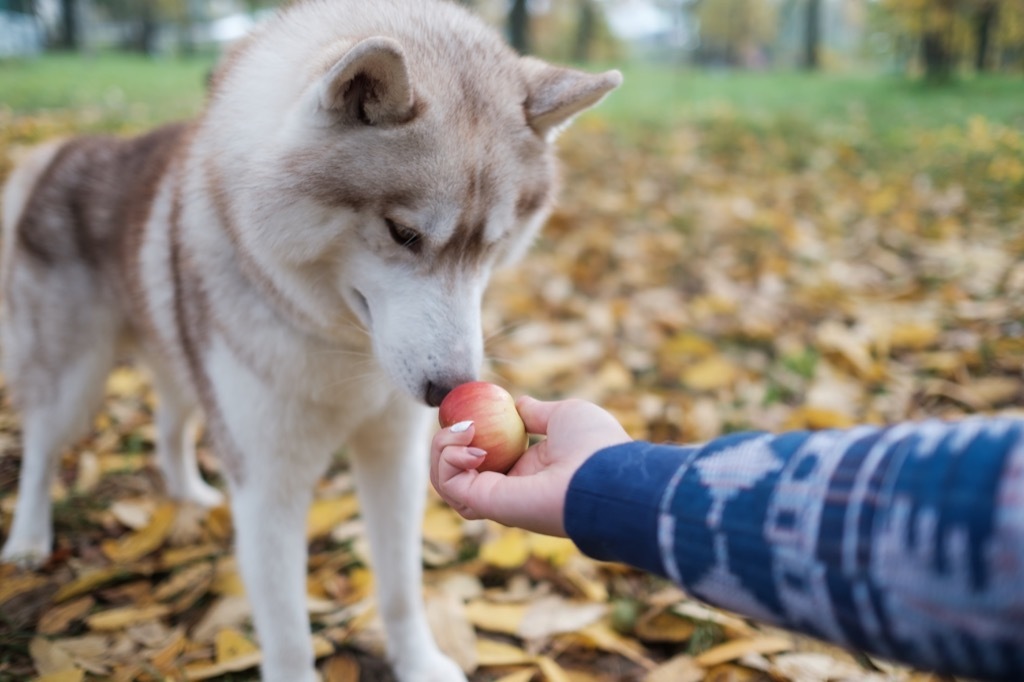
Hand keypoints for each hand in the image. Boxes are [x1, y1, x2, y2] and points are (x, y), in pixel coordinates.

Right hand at [430, 396, 631, 536]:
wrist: (607, 476)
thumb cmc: (594, 446)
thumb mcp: (564, 416)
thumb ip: (537, 413)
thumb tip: (518, 405)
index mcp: (528, 471)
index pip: (483, 459)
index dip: (467, 435)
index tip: (469, 414)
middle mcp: (508, 489)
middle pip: (456, 472)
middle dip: (445, 444)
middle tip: (461, 423)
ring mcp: (495, 499)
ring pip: (446, 481)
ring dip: (440, 450)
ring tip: (462, 429)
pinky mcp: (486, 503)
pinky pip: (449, 484)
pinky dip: (447, 460)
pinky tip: (469, 443)